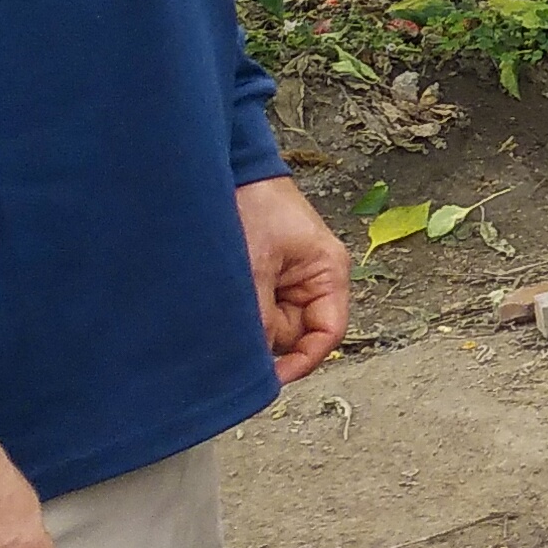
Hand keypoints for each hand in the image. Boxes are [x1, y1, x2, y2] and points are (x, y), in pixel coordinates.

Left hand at [237, 175, 349, 384]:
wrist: (227, 168)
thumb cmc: (253, 205)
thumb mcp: (255, 268)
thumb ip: (259, 318)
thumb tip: (255, 363)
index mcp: (327, 273)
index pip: (327, 333)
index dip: (302, 361)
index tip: (270, 379)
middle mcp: (312, 280)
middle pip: (295, 333)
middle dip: (265, 337)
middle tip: (233, 334)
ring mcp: (286, 279)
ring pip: (270, 323)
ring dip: (247, 322)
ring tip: (223, 302)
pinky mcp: (262, 275)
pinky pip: (255, 308)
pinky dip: (238, 310)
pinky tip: (220, 299)